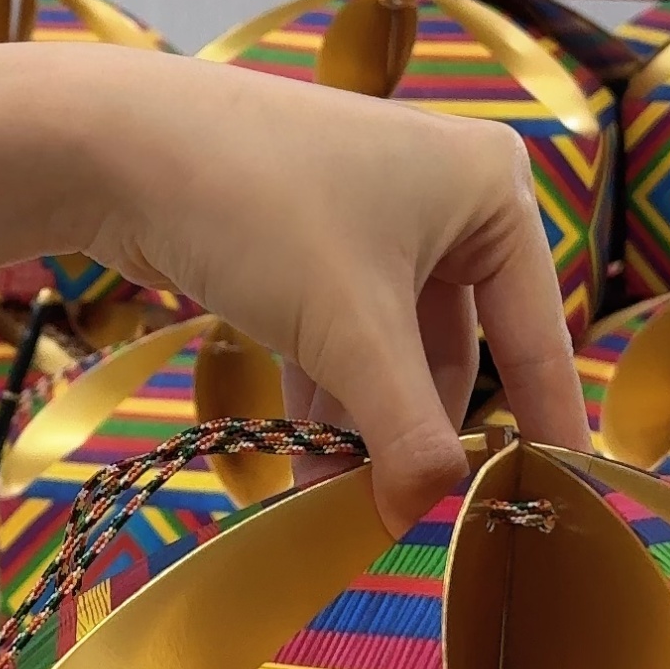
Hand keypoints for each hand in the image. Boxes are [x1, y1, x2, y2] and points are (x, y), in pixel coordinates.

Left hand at [0, 44, 588, 532]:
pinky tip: (310, 477)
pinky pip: (342, 337)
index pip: (536, 337)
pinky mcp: (310, 240)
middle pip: (458, 349)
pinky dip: (330, 400)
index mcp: (492, 190)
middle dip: (423, 437)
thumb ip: (406, 433)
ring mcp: (375, 216)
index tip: (554, 507)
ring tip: (349, 517)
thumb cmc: (255, 207)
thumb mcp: (349, 331)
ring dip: (368, 431)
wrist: (115, 144)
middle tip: (414, 524)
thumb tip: (431, 516)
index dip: (542, 427)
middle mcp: (445, 195)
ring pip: (391, 351)